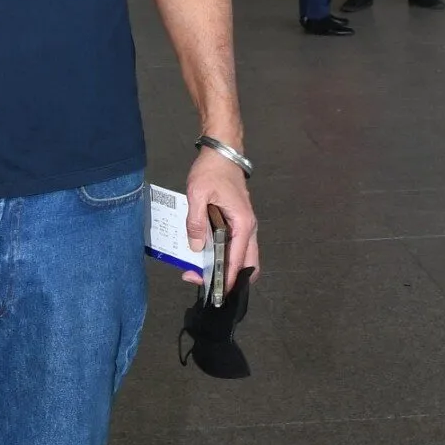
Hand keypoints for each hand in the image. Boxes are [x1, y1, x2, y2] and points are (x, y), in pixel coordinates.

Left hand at [184, 147, 259, 290]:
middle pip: (248, 265)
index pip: (237, 260)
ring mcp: (245, 226)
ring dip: (227, 269)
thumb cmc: (212, 171)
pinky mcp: (238, 223)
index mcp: (243, 224)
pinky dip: (225, 258)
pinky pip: (236, 248)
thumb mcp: (197, 193)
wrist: (223, 152)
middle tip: (207, 285)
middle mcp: (249, 229)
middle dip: (231, 280)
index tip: (215, 292)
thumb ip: (196, 221)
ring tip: (203, 273)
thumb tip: (195, 247)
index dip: (227, 279)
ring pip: (244, 258)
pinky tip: (207, 257)